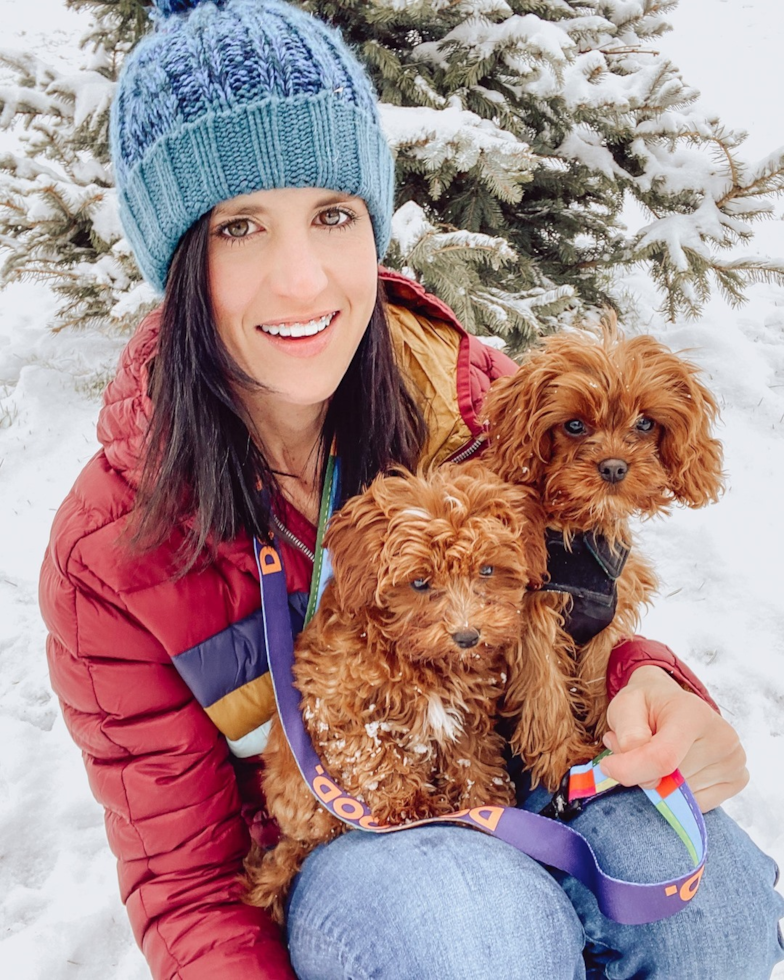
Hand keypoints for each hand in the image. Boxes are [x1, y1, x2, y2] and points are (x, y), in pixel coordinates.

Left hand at [600, 665, 748, 811]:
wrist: (671, 704)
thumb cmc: (646, 705)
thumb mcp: (624, 707)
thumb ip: (627, 735)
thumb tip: (643, 775)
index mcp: (693, 714)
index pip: (662, 758)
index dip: (631, 770)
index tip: (608, 767)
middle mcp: (722, 737)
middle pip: (670, 780)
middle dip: (643, 772)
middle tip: (637, 749)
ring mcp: (734, 761)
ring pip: (682, 796)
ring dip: (661, 783)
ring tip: (657, 754)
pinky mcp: (738, 779)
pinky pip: (696, 805)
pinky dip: (679, 794)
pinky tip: (677, 768)